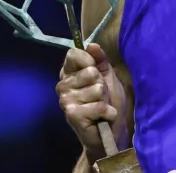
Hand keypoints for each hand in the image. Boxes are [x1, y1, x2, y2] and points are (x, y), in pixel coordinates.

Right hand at [56, 43, 125, 157]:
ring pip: (96, 89)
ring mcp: (65, 101)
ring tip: (102, 107)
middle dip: (102, 84)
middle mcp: (63, 85)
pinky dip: (107, 112)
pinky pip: (98, 105)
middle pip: (88, 70)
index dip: (89, 60)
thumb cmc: (109, 101)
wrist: (112, 131)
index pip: (73, 54)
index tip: (96, 70)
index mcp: (69, 73)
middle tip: (101, 95)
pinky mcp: (72, 115)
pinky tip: (104, 117)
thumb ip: (100, 59)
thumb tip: (92, 44)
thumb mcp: (107, 76)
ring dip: (105, 99)